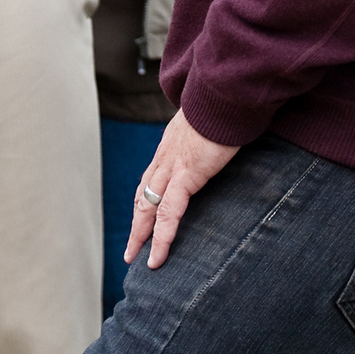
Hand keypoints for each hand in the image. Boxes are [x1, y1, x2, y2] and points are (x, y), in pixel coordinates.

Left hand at [127, 111, 238, 269]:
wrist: (223, 94)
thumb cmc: (222, 107)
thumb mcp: (208, 124)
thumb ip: (205, 136)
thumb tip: (214, 141)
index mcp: (169, 147)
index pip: (150, 180)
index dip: (144, 202)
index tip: (142, 219)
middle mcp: (164, 158)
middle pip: (143, 197)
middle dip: (137, 225)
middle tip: (131, 250)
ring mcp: (172, 167)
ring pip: (149, 209)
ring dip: (142, 236)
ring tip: (138, 259)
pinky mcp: (186, 175)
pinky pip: (170, 212)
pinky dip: (163, 236)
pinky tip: (158, 255)